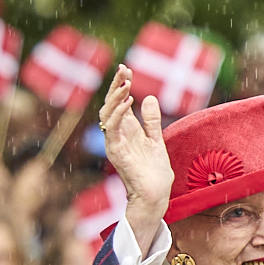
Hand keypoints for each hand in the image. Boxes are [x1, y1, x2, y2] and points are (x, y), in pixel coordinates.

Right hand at [98, 68, 173, 250]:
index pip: (119, 102)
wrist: (156, 195)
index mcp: (126, 130)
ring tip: (127, 83)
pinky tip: (128, 102)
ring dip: (116, 97)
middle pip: (110, 105)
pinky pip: (112, 129)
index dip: (121, 85)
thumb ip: (151, 121)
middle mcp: (117, 135)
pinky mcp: (116, 153)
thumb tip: (149, 97)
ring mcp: (115, 143)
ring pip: (107, 114)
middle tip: (124, 69)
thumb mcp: (156, 139)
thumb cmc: (154, 172)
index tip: (128, 69)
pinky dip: (118, 114)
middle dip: (116, 86)